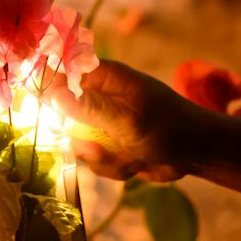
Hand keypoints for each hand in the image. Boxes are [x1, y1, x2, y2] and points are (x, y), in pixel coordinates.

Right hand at [57, 61, 240, 193]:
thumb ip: (88, 107)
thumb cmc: (169, 128)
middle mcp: (100, 97)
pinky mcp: (112, 145)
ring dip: (104, 158)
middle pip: (63, 116)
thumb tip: (50, 90)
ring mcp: (105, 123)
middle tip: (98, 147)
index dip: (46, 88)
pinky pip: (96, 162)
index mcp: (103, 78)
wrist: (200, 154)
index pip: (60, 73)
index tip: (41, 109)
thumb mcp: (127, 119)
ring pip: (80, 145)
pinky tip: (137, 163)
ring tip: (131, 156)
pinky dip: (116, 167)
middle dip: (81, 140)